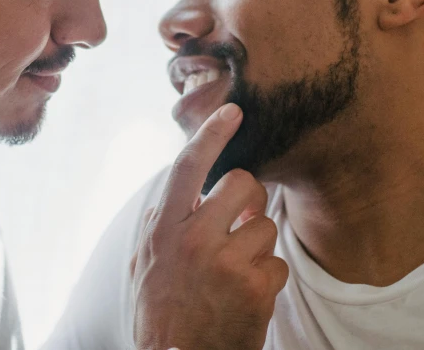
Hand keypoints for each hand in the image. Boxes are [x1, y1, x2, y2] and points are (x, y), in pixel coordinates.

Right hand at [132, 103, 287, 349]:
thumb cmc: (160, 312)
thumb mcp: (145, 262)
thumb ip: (164, 224)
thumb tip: (182, 195)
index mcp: (164, 229)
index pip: (187, 168)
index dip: (211, 135)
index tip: (233, 111)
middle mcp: (193, 239)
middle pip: (242, 184)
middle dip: (249, 197)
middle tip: (243, 216)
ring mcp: (225, 263)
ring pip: (265, 225)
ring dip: (257, 246)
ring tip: (235, 272)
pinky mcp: (254, 287)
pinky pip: (277, 262)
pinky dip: (267, 278)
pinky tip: (247, 295)